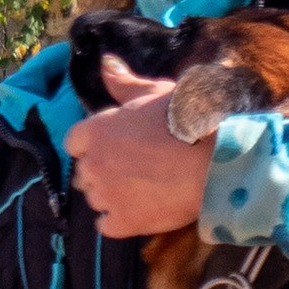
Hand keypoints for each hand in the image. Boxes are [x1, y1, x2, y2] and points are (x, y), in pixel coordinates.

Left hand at [65, 59, 212, 240]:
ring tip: (142, 189)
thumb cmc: (186, 121)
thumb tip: (106, 62)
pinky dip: (119, 221)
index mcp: (94, 131)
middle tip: (135, 168)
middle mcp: (92, 164)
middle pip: (84, 174)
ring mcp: (106, 196)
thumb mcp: (153, 93)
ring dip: (112, 196)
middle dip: (102, 172)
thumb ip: (124, 83)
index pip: (74, 143)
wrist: (214, 162)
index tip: (116, 147)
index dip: (93, 146)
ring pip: (95, 200)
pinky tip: (140, 210)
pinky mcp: (123, 223)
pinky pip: (106, 226)